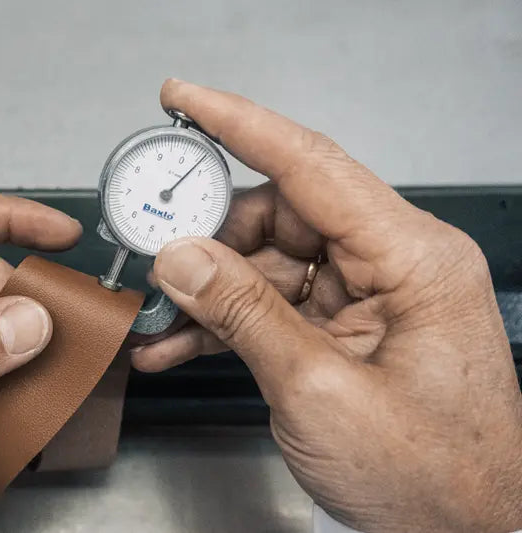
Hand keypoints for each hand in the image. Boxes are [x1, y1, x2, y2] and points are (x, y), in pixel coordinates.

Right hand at [136, 80, 521, 531]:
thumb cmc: (433, 476)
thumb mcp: (320, 392)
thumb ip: (245, 314)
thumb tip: (181, 256)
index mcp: (410, 259)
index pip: (310, 164)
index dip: (238, 123)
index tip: (184, 98)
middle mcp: (390, 264)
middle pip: (278, 214)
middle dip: (206, 234)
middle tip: (149, 248)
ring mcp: (364, 297)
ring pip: (264, 262)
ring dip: (205, 288)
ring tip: (155, 314)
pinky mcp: (342, 329)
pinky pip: (270, 306)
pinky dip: (223, 322)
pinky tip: (177, 343)